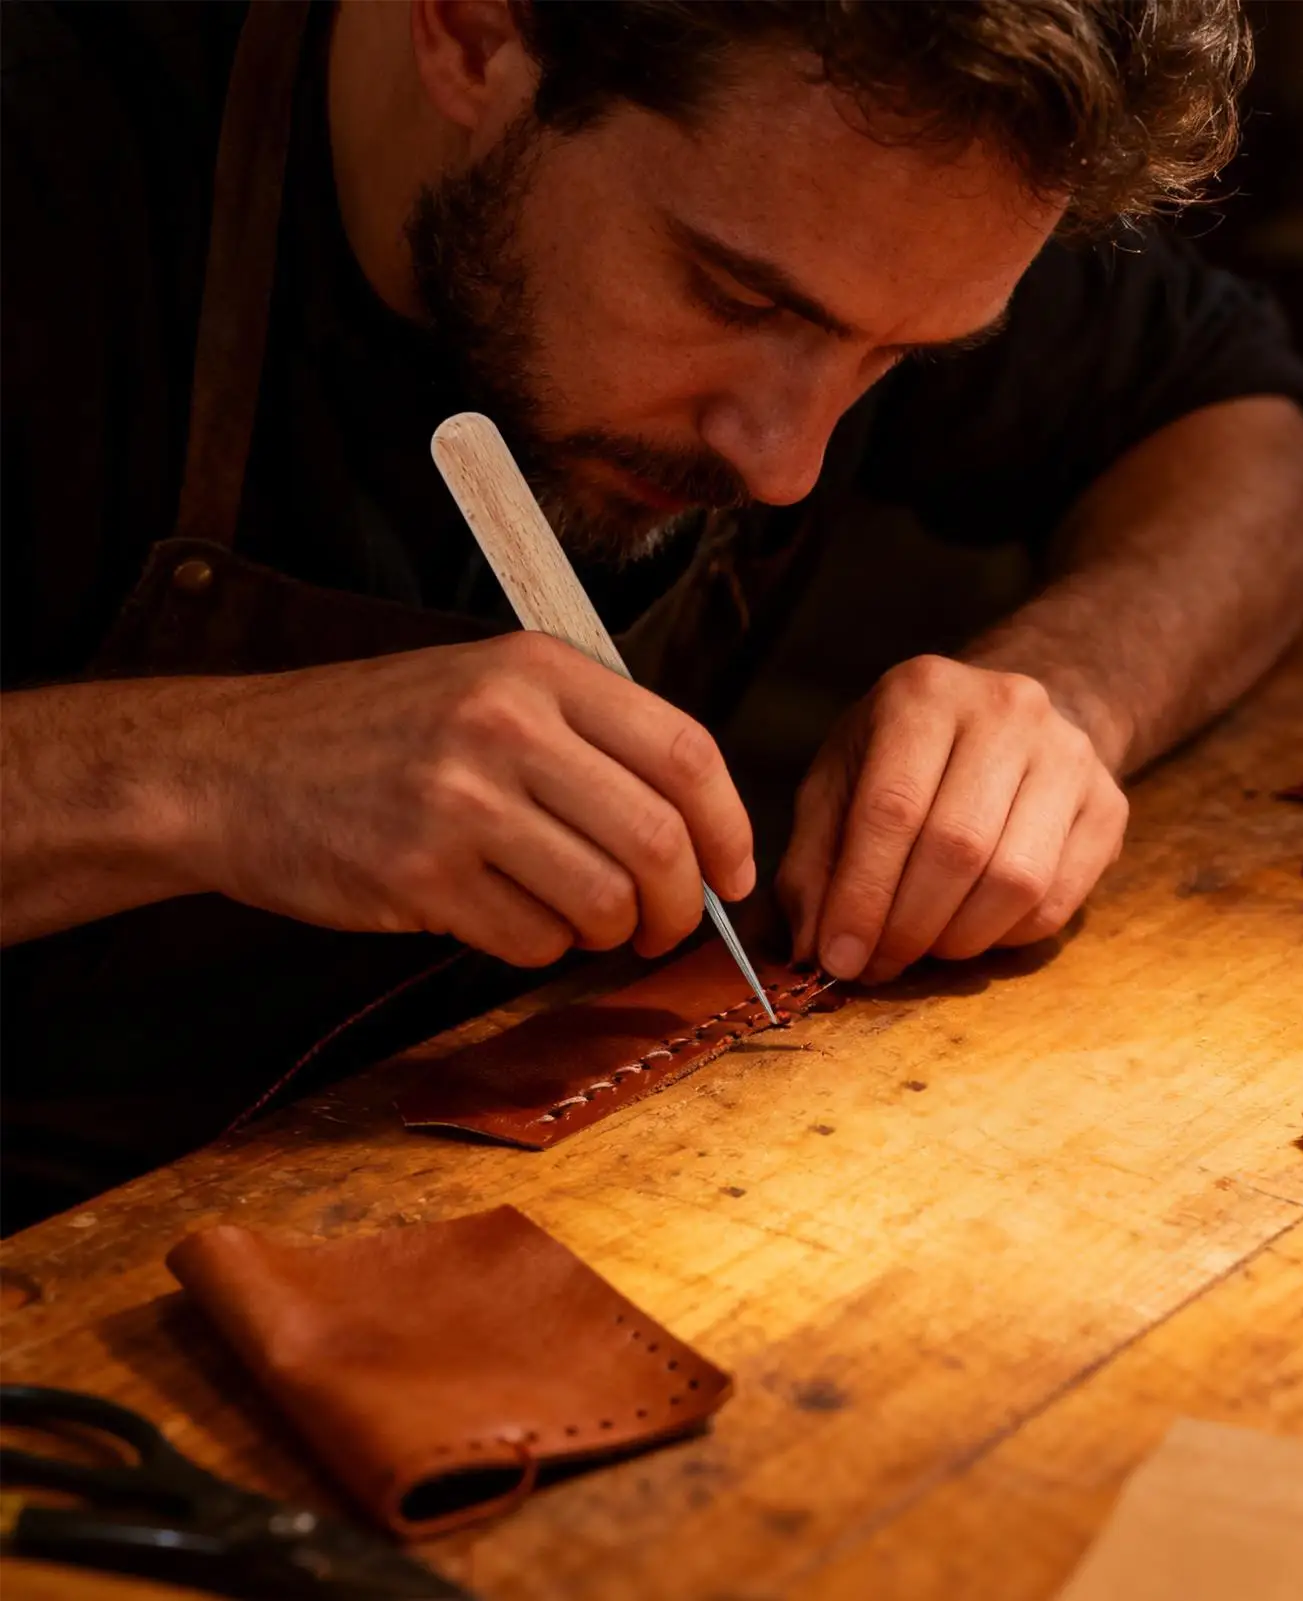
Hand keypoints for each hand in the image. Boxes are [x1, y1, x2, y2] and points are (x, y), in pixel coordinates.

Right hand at [171, 634, 753, 965]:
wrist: (233, 765)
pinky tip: (507, 920)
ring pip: (602, 900)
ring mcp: (460, 799)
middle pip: (658, 839)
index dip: (729, 828)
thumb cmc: (377, 734)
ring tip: (580, 922)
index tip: (734, 875)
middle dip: (681, 905)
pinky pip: (531, 940)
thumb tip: (699, 834)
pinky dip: (539, 948)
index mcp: (538, 668)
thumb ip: (590, 742)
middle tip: (664, 927)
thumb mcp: (488, 688)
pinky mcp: (419, 872)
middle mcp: (506, 723)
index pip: (686, 751)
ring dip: (608, 932)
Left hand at [776, 655, 1126, 982]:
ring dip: (959, 938)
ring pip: (1016, 880)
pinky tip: (972, 928)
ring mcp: (1069, 754)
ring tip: (924, 947)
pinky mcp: (1108, 804)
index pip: (893, 809)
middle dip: (909, 926)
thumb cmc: (905, 758)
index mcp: (925, 693)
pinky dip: (1006, 937)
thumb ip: (816, 861)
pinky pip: (1058, 900)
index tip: (840, 956)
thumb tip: (817, 947)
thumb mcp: (840, 782)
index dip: (862, 896)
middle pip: (958, 846)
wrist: (1004, 723)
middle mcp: (1007, 710)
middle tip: (878, 965)